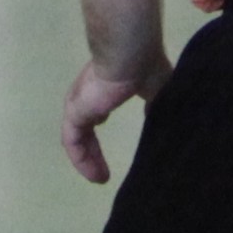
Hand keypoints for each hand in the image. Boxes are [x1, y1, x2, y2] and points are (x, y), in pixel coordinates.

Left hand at [60, 52, 169, 184]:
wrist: (130, 54)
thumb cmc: (146, 66)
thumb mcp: (158, 86)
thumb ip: (156, 101)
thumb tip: (158, 116)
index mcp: (106, 81)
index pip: (96, 102)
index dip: (99, 116)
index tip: (105, 126)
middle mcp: (89, 90)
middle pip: (85, 122)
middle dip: (93, 148)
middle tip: (103, 171)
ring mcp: (80, 100)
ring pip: (78, 135)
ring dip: (88, 158)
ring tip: (100, 178)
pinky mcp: (75, 111)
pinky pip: (73, 141)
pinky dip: (81, 160)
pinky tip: (94, 177)